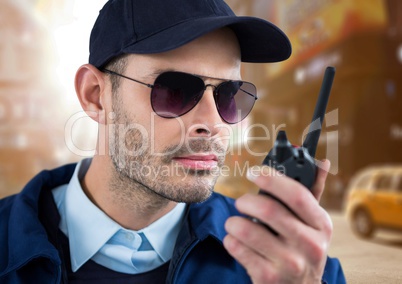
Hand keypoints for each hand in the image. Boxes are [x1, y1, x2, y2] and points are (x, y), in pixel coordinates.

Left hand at [223, 160, 331, 283]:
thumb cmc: (302, 249)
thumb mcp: (313, 225)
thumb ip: (312, 193)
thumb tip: (322, 161)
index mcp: (322, 225)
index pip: (296, 194)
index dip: (272, 179)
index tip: (253, 173)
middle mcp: (310, 245)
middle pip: (269, 210)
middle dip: (246, 201)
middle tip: (241, 202)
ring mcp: (289, 263)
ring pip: (248, 229)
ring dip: (234, 222)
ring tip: (235, 223)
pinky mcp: (268, 277)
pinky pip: (237, 248)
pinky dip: (230, 240)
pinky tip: (236, 241)